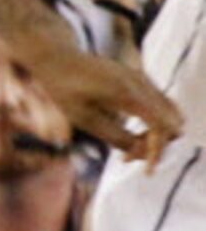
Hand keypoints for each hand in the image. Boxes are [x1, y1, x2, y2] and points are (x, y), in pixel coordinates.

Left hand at [24, 37, 182, 163]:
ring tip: (127, 148)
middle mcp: (142, 84)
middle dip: (156, 144)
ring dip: (155, 135)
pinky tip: (131, 134)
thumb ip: (114, 135)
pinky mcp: (140, 80)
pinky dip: (153, 123)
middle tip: (127, 157)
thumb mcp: (84, 118)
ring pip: (169, 114)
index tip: (146, 171)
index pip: (161, 126)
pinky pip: (160, 106)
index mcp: (128, 93)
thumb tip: (139, 152)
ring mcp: (143, 80)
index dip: (157, 151)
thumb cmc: (65, 89)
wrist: (59, 58)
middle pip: (171, 122)